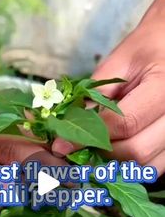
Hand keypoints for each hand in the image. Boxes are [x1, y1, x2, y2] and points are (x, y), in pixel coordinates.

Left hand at [53, 0, 164, 175]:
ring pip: (146, 165)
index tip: (62, 145)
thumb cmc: (147, 50)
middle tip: (79, 147)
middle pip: (136, 150)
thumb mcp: (119, 62)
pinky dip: (132, 165)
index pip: (123, 123)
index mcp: (162, 88)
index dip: (87, 136)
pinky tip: (117, 152)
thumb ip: (96, 94)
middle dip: (101, 152)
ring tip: (98, 149)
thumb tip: (68, 127)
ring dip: (116, 163)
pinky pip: (155, 166)